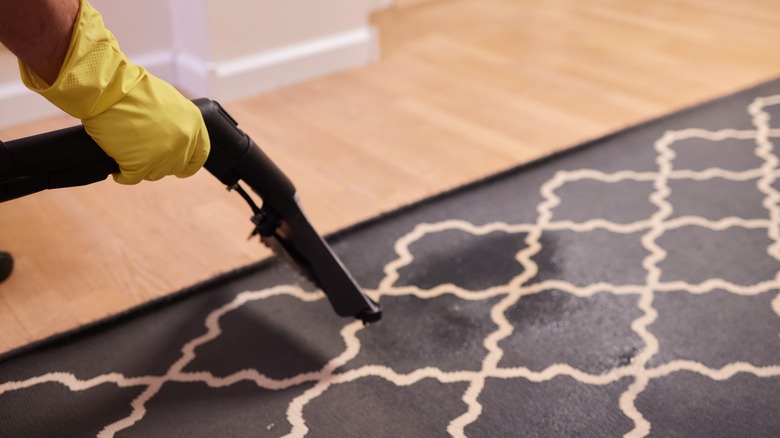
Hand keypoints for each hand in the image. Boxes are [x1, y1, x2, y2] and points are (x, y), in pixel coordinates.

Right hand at [18, 0, 208, 183]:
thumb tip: (174, 137)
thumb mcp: (169, 101)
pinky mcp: (141, 163)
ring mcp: (164, 153)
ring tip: (128, 155)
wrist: (108, 87)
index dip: (190, 164)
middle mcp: (184, 140)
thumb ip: (177, 122)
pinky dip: (123, 175)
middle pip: (175, 165)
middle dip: (160, 163)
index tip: (182, 171)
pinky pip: (132, 177)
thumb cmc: (133, 89)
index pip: (200, 154)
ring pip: (155, 173)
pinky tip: (117, 170)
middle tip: (143, 155)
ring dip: (142, 168)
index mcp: (193, 122)